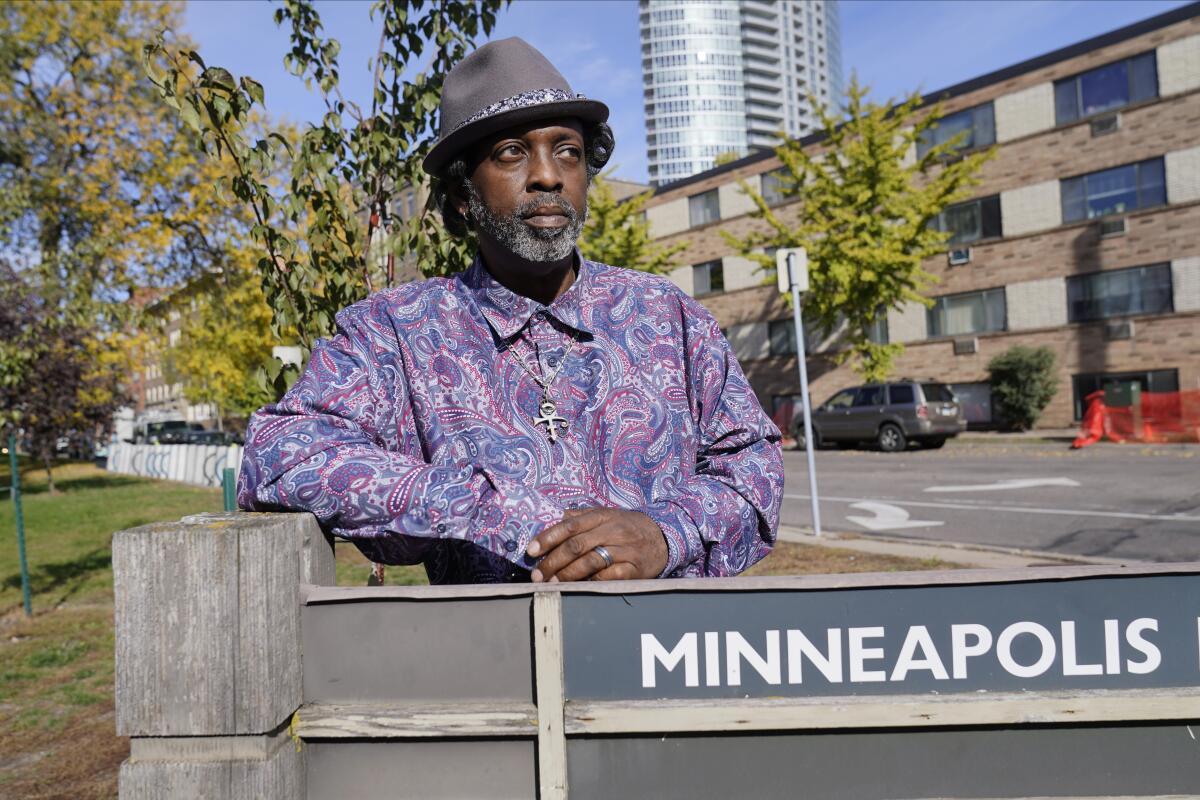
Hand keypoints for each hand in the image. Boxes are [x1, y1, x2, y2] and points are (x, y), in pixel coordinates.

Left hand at [526, 507, 668, 581]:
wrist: (663, 537)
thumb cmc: (627, 527)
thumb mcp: (606, 515)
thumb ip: (580, 517)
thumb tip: (553, 520)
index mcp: (602, 516)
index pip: (570, 525)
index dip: (548, 537)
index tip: (531, 550)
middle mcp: (613, 531)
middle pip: (576, 546)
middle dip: (552, 562)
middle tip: (537, 575)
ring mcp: (625, 550)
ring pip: (590, 563)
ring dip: (567, 575)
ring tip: (552, 584)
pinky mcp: (635, 569)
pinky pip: (608, 578)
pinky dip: (591, 583)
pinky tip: (579, 587)